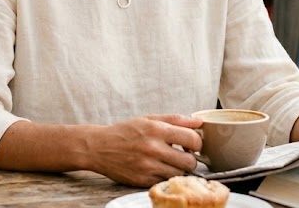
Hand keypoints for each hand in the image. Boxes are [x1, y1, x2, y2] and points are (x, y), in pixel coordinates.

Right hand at [87, 114, 201, 186]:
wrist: (99, 147)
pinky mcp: (142, 180)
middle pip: (190, 161)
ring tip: (169, 161)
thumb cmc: (126, 131)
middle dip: (189, 158)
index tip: (191, 143)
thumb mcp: (149, 119)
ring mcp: (148, 167)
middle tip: (181, 154)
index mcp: (156, 130)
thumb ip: (176, 119)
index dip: (196, 142)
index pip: (193, 139)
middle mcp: (153, 149)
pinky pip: (165, 180)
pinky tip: (157, 167)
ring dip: (178, 168)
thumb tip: (199, 121)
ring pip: (179, 174)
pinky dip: (165, 175)